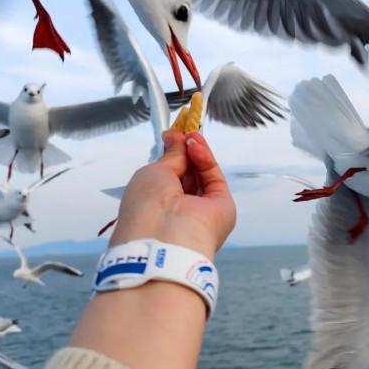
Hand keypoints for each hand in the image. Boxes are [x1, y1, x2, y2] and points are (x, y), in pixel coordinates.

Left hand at [109, 130, 235, 260]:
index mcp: (156, 207)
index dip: (171, 155)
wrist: (164, 238)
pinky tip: (196, 144)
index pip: (168, 178)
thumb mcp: (152, 173)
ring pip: (202, 174)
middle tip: (182, 130)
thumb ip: (170, 156)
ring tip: (190, 135)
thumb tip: (177, 138)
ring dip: (195, 152)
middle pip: (187, 175)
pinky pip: (214, 178)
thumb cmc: (146, 209)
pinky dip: (206, 159)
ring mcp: (200, 210)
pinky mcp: (221, 209)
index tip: (172, 135)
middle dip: (184, 151)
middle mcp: (178, 211)